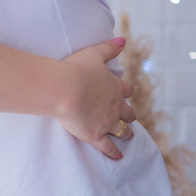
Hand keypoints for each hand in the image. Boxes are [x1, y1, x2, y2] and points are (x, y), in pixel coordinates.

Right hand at [57, 37, 137, 159]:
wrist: (65, 90)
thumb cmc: (76, 70)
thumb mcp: (93, 54)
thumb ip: (109, 47)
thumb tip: (123, 39)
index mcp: (115, 87)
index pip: (127, 90)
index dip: (126, 91)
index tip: (126, 92)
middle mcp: (116, 106)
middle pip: (128, 112)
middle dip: (129, 114)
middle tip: (130, 116)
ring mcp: (107, 122)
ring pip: (122, 130)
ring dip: (126, 132)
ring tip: (128, 135)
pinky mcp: (96, 135)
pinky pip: (108, 147)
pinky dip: (114, 152)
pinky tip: (118, 157)